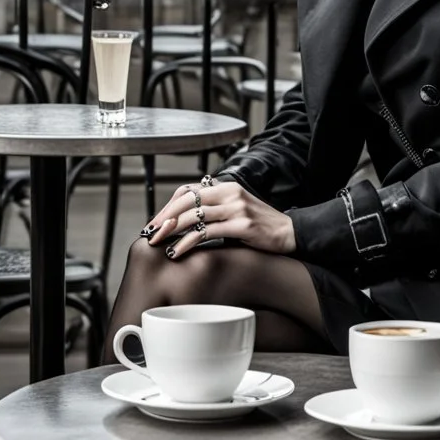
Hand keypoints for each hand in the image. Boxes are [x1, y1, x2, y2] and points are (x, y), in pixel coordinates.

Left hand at [143, 180, 295, 258]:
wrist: (289, 233)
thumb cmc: (260, 226)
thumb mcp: (236, 210)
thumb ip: (215, 209)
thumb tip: (184, 221)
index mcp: (227, 187)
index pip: (188, 190)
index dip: (168, 205)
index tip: (156, 221)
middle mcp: (230, 193)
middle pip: (186, 200)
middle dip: (164, 217)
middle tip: (150, 232)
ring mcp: (236, 208)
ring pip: (193, 216)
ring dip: (171, 230)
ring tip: (158, 243)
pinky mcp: (242, 225)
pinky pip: (206, 233)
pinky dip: (187, 243)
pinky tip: (177, 252)